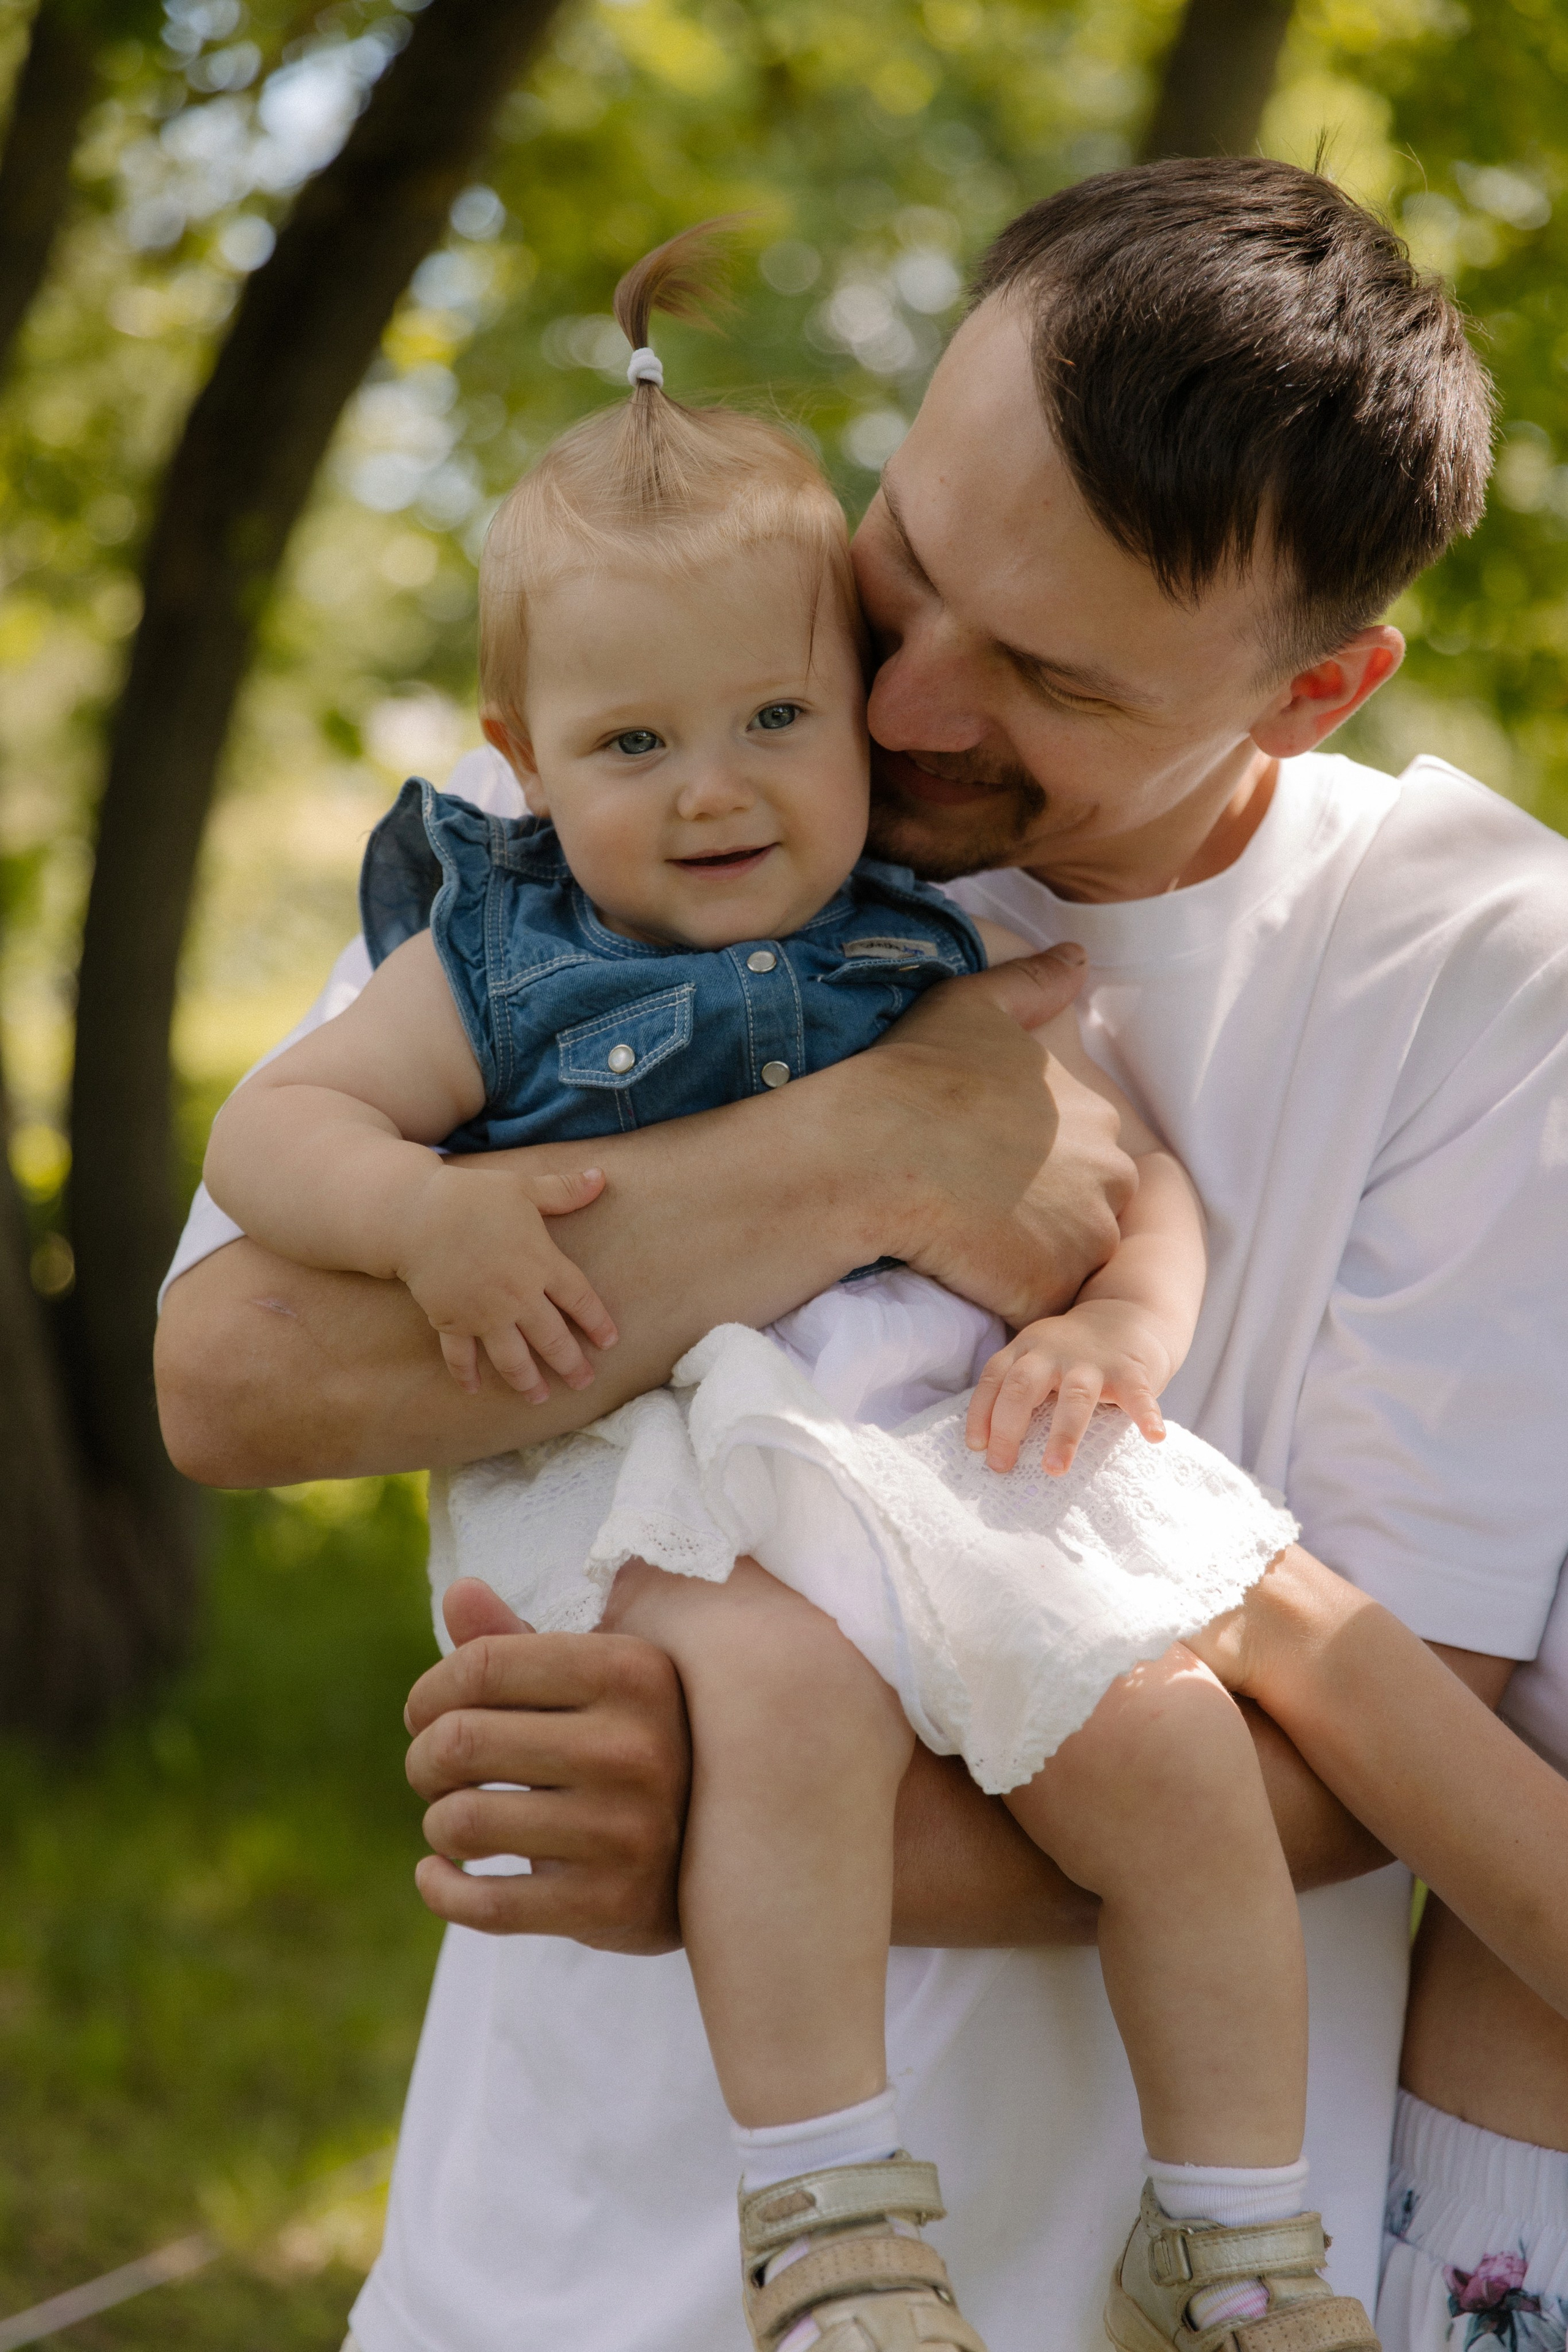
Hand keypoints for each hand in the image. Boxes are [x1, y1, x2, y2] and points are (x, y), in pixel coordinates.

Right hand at [401, 1163, 618, 1399]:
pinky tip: (474, 1390)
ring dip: (527, 1381)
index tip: (610, 1343)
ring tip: (539, 1398)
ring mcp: (484, 1313)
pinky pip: (461, 1356)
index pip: (580, 1300)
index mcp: (541, 1262)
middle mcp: (518, 1295)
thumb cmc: (472, 1196)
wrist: (415, 1213)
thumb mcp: (522, 1187)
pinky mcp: (450, 1321)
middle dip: (571, 1364)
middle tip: (584, 1383)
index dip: (597, 1322)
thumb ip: (562, 1190)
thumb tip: (601, 1177)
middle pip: (553, 1338)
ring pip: (513, 1357)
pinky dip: (466, 1374)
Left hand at [404, 1578, 690, 1950]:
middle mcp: (637, 1747)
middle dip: (424, 1759)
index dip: (430, 1691)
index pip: (483, 1665)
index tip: (425, 1712)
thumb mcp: (587, 1685)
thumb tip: (458, 1591)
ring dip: (437, 1823)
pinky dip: (440, 1889)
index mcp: (632, 1672)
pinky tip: (439, 1874)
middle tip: (434, 1771)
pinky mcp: (611, 1903)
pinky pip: (485, 1903)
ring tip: (453, 1820)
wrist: (708, 1857)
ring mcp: (628, 1830)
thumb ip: (517, 1643)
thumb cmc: (623, 1748)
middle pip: (461, 1740)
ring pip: (463, 1822)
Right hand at [856, 949, 1139, 1322]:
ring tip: (967, 1243)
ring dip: (1029, 1261)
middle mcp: (1112, 1178)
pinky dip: (1008, 1298)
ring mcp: (1084, 1239)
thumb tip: (1077, 957)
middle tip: (976, 1211)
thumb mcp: (976, 1005)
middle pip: (1088, 1215)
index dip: (1037, 1171)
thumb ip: (1034, 984)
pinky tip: (964, 1272)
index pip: (1088, 1161)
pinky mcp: (1047, 1290)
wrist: (870, 1150)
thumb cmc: (916, 1074)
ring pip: (1067, 1263)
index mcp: (1100, 1118)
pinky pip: (1038, 1306)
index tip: (986, 1170)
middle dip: (1044, 1220)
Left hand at [965, 1298, 1171, 1472]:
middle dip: (1008, 1427)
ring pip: (1074, 1395)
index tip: (976, 1447)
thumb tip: (989, 1447)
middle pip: (1022, 1386)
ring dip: (1063, 1433)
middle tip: (1001, 1466)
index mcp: (1027, 1350)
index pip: (994, 1379)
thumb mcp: (1038, 1358)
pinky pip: (1138, 1394)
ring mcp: (1093, 1361)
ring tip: (1055, 1468)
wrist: (1131, 1315)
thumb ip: (1017, 1389)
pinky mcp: (1131, 1370)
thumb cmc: (1074, 1353)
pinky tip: (1154, 1436)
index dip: (980, 1413)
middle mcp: (1054, 1352)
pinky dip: (1146, 1414)